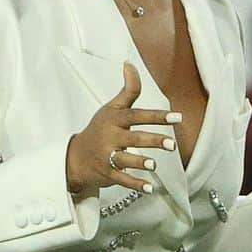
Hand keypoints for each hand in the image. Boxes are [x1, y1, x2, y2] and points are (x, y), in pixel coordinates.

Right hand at [66, 62, 180, 197]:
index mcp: (114, 120)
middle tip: (172, 144)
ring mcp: (107, 157)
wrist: (75, 157)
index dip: (157, 116)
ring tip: (154, 164)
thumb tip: (130, 64)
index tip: (176, 117)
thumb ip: (127, 90)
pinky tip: (150, 187)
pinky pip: (122, 180)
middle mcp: (111, 137)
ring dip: (140, 162)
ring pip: (125, 160)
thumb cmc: (99, 129)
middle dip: (152, 141)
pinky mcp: (107, 174)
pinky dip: (135, 184)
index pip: (137, 115)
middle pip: (133, 138)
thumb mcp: (111, 108)